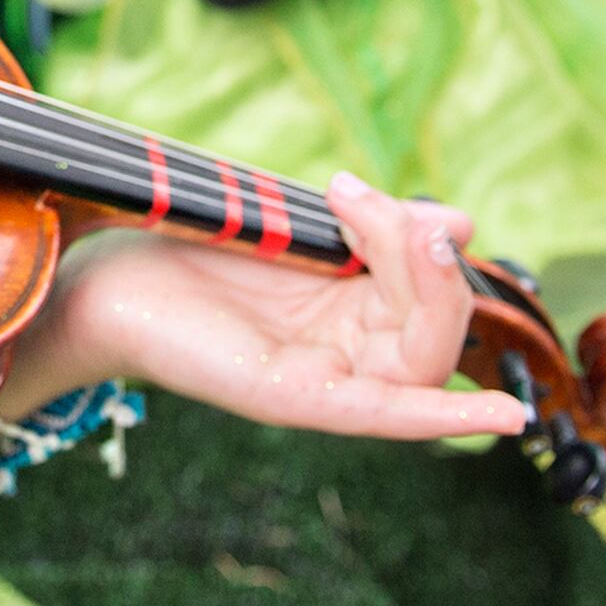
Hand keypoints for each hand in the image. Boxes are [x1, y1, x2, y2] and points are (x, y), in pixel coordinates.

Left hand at [0, 172, 530, 441]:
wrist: (104, 274)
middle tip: (352, 195)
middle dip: (414, 247)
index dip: (417, 235)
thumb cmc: (191, 248)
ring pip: (424, 354)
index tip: (355, 188)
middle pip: (440, 323)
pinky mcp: (295, 400)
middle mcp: (349, 356)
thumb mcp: (301, 227)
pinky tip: (502, 417)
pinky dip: (446, 416)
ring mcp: (326, 383)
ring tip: (357, 214)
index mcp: (355, 315)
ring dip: (416, 278)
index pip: (434, 291)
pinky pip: (388, 415)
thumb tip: (464, 225)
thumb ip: (378, 232)